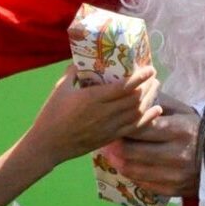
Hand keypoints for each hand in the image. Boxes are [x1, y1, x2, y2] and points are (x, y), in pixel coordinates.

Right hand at [26, 65, 161, 165]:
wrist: (48, 144)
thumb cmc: (51, 115)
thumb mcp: (60, 89)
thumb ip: (72, 73)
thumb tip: (81, 61)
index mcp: (92, 98)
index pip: (124, 87)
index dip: (140, 77)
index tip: (149, 69)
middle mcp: (104, 113)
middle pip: (135, 99)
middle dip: (148, 86)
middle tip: (154, 77)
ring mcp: (109, 127)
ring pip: (137, 113)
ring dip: (149, 99)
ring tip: (155, 88)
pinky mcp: (109, 138)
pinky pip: (134, 128)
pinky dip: (147, 119)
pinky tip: (156, 110)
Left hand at [98, 95, 200, 196]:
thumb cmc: (197, 130)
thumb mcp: (183, 111)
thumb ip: (159, 102)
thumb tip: (133, 94)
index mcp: (179, 130)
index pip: (141, 128)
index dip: (122, 126)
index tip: (113, 123)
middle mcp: (177, 154)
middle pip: (131, 151)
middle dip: (114, 145)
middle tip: (106, 139)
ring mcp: (175, 175)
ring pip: (133, 170)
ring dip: (117, 161)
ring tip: (110, 153)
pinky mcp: (173, 190)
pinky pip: (143, 183)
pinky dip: (131, 174)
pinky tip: (126, 165)